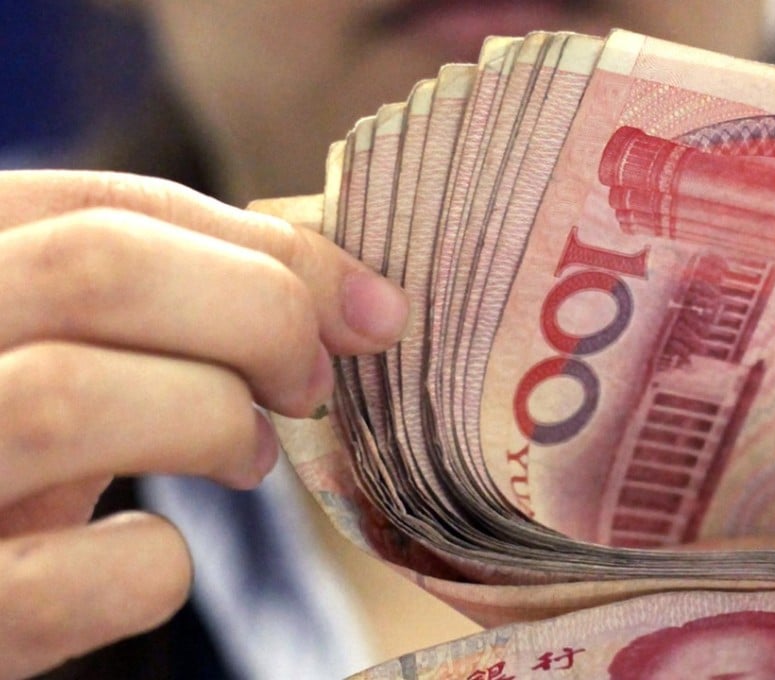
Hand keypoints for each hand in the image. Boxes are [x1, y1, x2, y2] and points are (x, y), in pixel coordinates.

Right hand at [0, 170, 409, 678]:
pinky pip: (62, 581)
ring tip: (249, 457)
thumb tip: (362, 304)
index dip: (272, 252)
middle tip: (310, 386)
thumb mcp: (69, 345)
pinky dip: (150, 565)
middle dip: (256, 319)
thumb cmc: (17, 441)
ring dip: (210, 425)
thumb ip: (175, 298)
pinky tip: (157, 554)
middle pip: (97, 270)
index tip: (375, 310)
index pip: (109, 207)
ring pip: (69, 400)